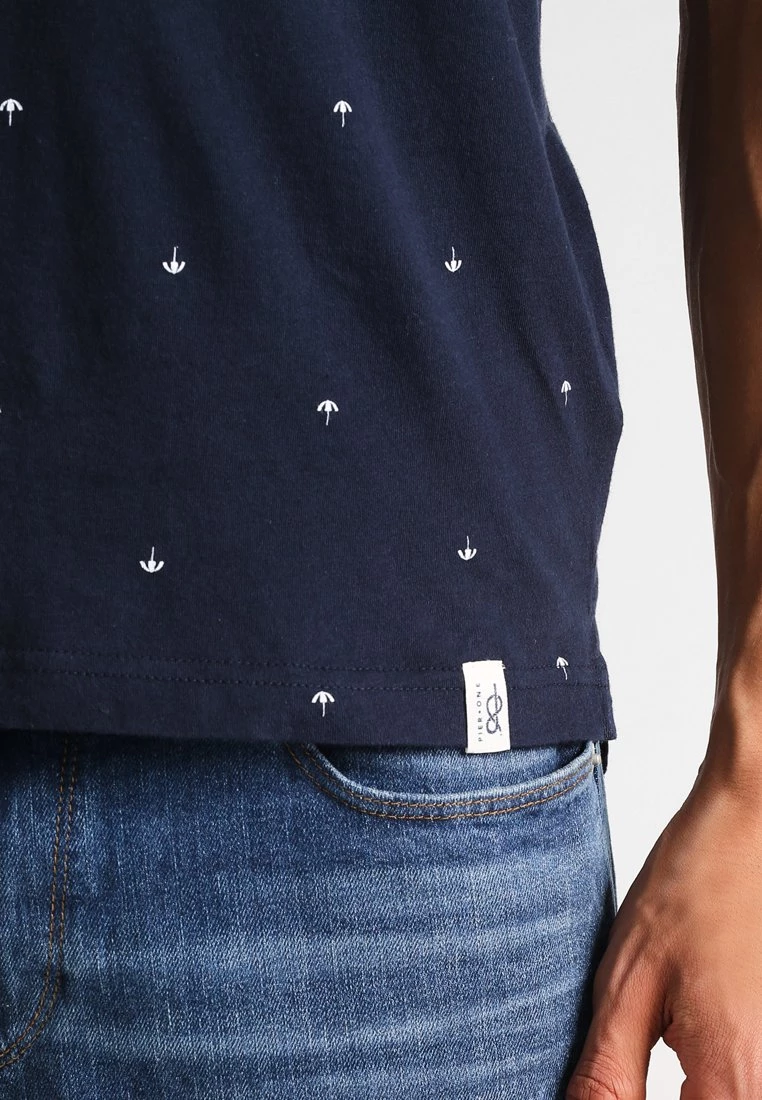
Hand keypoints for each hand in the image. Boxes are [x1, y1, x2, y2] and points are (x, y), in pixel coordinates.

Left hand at [565, 744, 761, 1098]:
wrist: (751, 824)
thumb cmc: (695, 883)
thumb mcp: (628, 981)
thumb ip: (608, 1075)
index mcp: (734, 1080)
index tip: (605, 1089)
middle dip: (657, 1095)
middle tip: (631, 1053)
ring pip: (722, 1098)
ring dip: (687, 1086)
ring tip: (656, 1043)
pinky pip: (740, 1079)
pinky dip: (709, 1078)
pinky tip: (682, 1050)